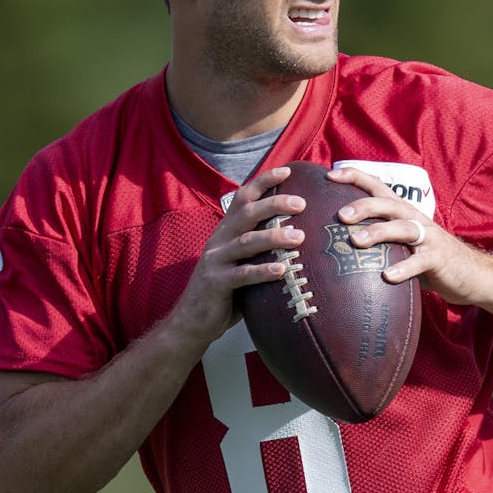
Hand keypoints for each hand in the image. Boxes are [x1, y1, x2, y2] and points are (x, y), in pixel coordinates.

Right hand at [164, 166, 307, 350]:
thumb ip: (258, 249)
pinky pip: (242, 275)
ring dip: (274, 237)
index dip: (263, 182)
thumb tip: (298, 236)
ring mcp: (215, 261)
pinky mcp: (215, 283)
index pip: (243, 198)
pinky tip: (283, 270)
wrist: (191, 321)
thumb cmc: (225, 292)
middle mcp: (219, 241)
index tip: (287, 171)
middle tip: (301, 203)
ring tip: (300, 238)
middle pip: (246, 213)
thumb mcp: (240, 264)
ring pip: (246, 242)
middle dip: (274, 204)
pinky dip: (263, 271)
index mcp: (225, 232)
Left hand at [326, 166, 492, 306]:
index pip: (378, 187)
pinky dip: (403, 268)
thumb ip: (378, 238)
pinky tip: (387, 276)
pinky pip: (420, 262)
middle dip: (363, 206)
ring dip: (379, 232)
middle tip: (340, 215)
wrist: (472, 274)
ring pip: (403, 228)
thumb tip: (336, 241)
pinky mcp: (439, 259)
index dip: (356, 177)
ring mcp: (428, 238)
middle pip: (388, 204)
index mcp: (403, 212)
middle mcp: (414, 219)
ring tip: (357, 241)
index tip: (330, 176)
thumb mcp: (401, 243)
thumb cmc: (427, 258)